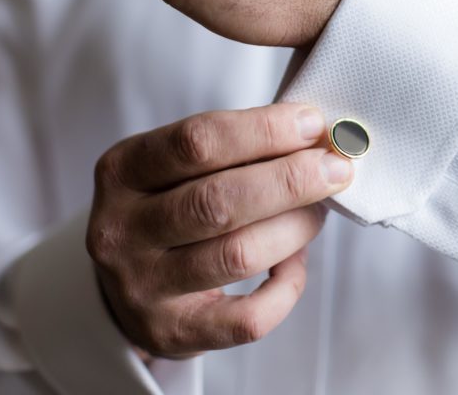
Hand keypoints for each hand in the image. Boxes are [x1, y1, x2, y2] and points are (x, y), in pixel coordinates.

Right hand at [87, 103, 352, 358]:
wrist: (126, 284)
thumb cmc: (167, 204)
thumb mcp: (174, 165)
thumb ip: (231, 147)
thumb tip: (314, 135)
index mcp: (123, 170)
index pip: (197, 140)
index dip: (263, 130)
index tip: (312, 124)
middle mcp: (123, 228)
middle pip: (218, 200)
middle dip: (290, 179)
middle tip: (335, 167)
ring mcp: (142, 286)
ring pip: (237, 255)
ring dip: (294, 227)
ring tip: (318, 210)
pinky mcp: (171, 333)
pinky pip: (246, 319)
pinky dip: (286, 288)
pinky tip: (295, 263)